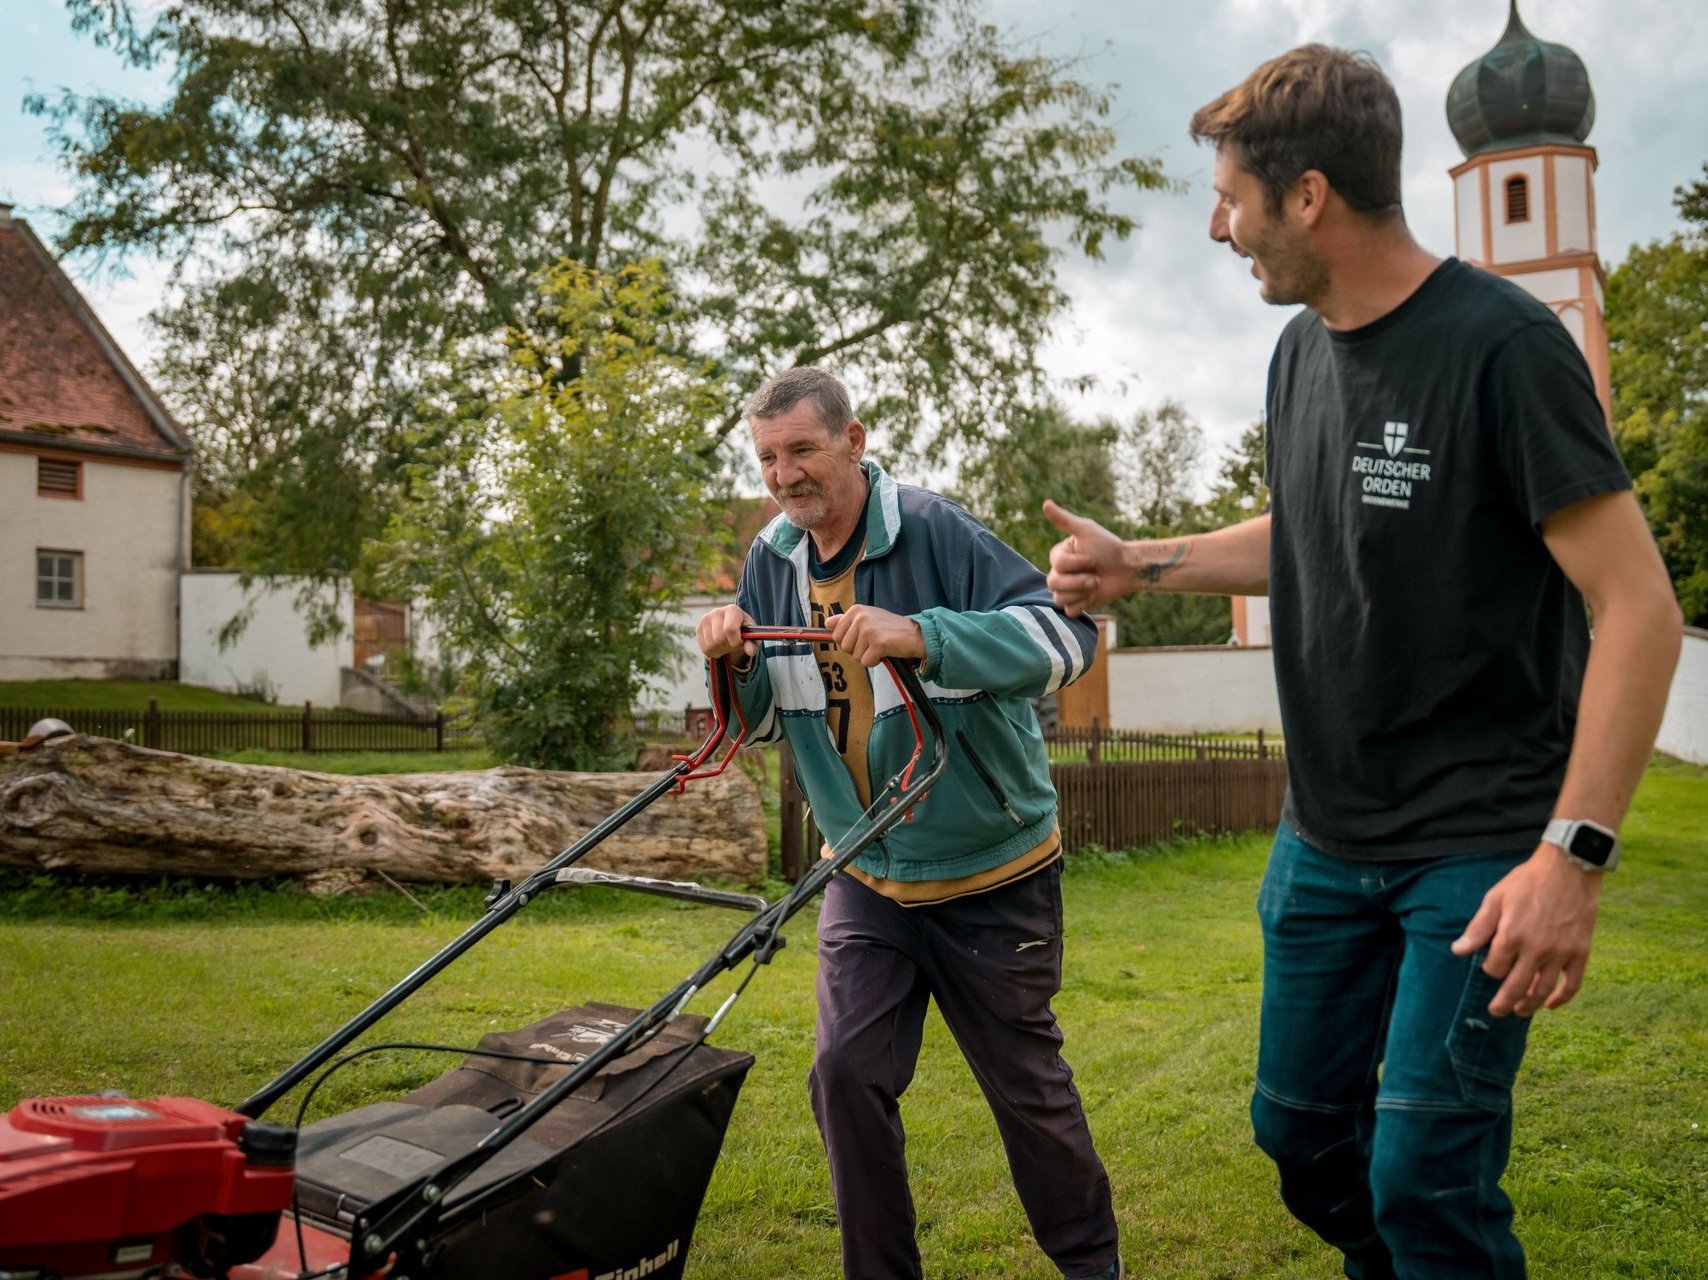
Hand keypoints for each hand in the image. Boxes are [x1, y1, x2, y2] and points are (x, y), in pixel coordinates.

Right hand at [696, 604, 757, 659]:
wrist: (732, 628)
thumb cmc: (744, 632)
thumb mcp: (751, 637)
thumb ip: (752, 643)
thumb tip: (750, 651)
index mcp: (732, 610)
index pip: (730, 629)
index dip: (736, 641)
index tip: (740, 642)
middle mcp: (717, 611)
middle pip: (719, 639)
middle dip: (728, 646)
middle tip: (733, 644)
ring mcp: (705, 619)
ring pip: (711, 645)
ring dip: (721, 650)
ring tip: (726, 644)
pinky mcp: (698, 628)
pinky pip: (704, 648)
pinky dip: (713, 652)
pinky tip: (718, 646)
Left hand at [827, 605, 924, 667]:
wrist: (916, 634)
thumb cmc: (891, 628)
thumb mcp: (867, 619)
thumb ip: (846, 621)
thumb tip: (827, 623)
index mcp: (856, 610)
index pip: (836, 635)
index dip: (850, 641)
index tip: (863, 637)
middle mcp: (860, 617)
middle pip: (843, 646)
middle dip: (857, 650)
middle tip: (873, 642)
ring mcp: (868, 629)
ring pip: (855, 656)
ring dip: (868, 656)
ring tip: (880, 646)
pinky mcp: (877, 643)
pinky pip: (866, 662)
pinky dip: (876, 661)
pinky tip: (885, 652)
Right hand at [1043, 500, 1135, 615]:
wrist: (1128, 568)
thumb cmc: (1109, 547)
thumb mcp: (1086, 530)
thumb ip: (1064, 520)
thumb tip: (1045, 503)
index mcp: (1059, 556)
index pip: (1057, 566)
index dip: (1077, 564)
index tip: (1093, 558)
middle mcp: (1059, 573)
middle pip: (1053, 584)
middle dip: (1079, 582)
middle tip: (1096, 578)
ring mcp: (1068, 589)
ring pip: (1060, 600)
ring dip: (1082, 593)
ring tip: (1096, 584)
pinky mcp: (1077, 604)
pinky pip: (1070, 611)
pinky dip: (1083, 604)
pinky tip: (1094, 595)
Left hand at [1450, 844, 1603, 1016]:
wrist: (1569, 869)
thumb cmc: (1527, 882)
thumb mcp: (1496, 899)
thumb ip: (1478, 928)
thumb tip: (1458, 951)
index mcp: (1511, 936)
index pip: (1494, 969)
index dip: (1490, 970)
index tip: (1490, 965)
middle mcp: (1536, 950)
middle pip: (1516, 988)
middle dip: (1503, 1004)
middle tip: (1496, 1012)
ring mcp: (1560, 954)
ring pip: (1543, 991)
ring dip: (1530, 1006)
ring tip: (1520, 1011)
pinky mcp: (1580, 953)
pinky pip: (1572, 984)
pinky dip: (1562, 999)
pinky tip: (1552, 1005)